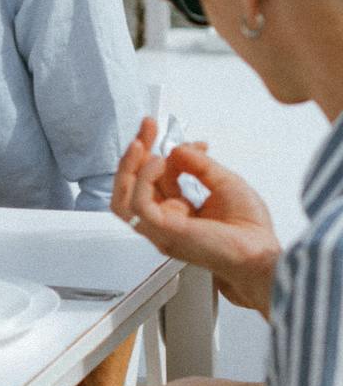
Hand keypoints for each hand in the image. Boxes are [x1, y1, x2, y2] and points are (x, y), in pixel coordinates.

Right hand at [112, 117, 278, 313]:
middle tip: (147, 127)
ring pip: (123, 200)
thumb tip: (178, 148)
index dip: (157, 151)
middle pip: (133, 186)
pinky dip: (143, 181)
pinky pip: (139, 206)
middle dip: (136, 152)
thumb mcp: (226, 183)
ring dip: (128, 168)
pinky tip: (158, 163)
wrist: (262, 258)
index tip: (159, 130)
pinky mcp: (164, 233)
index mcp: (178, 212)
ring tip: (142, 145)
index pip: (154, 179)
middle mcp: (165, 221)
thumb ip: (200, 165)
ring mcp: (162, 230)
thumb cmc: (251, 232)